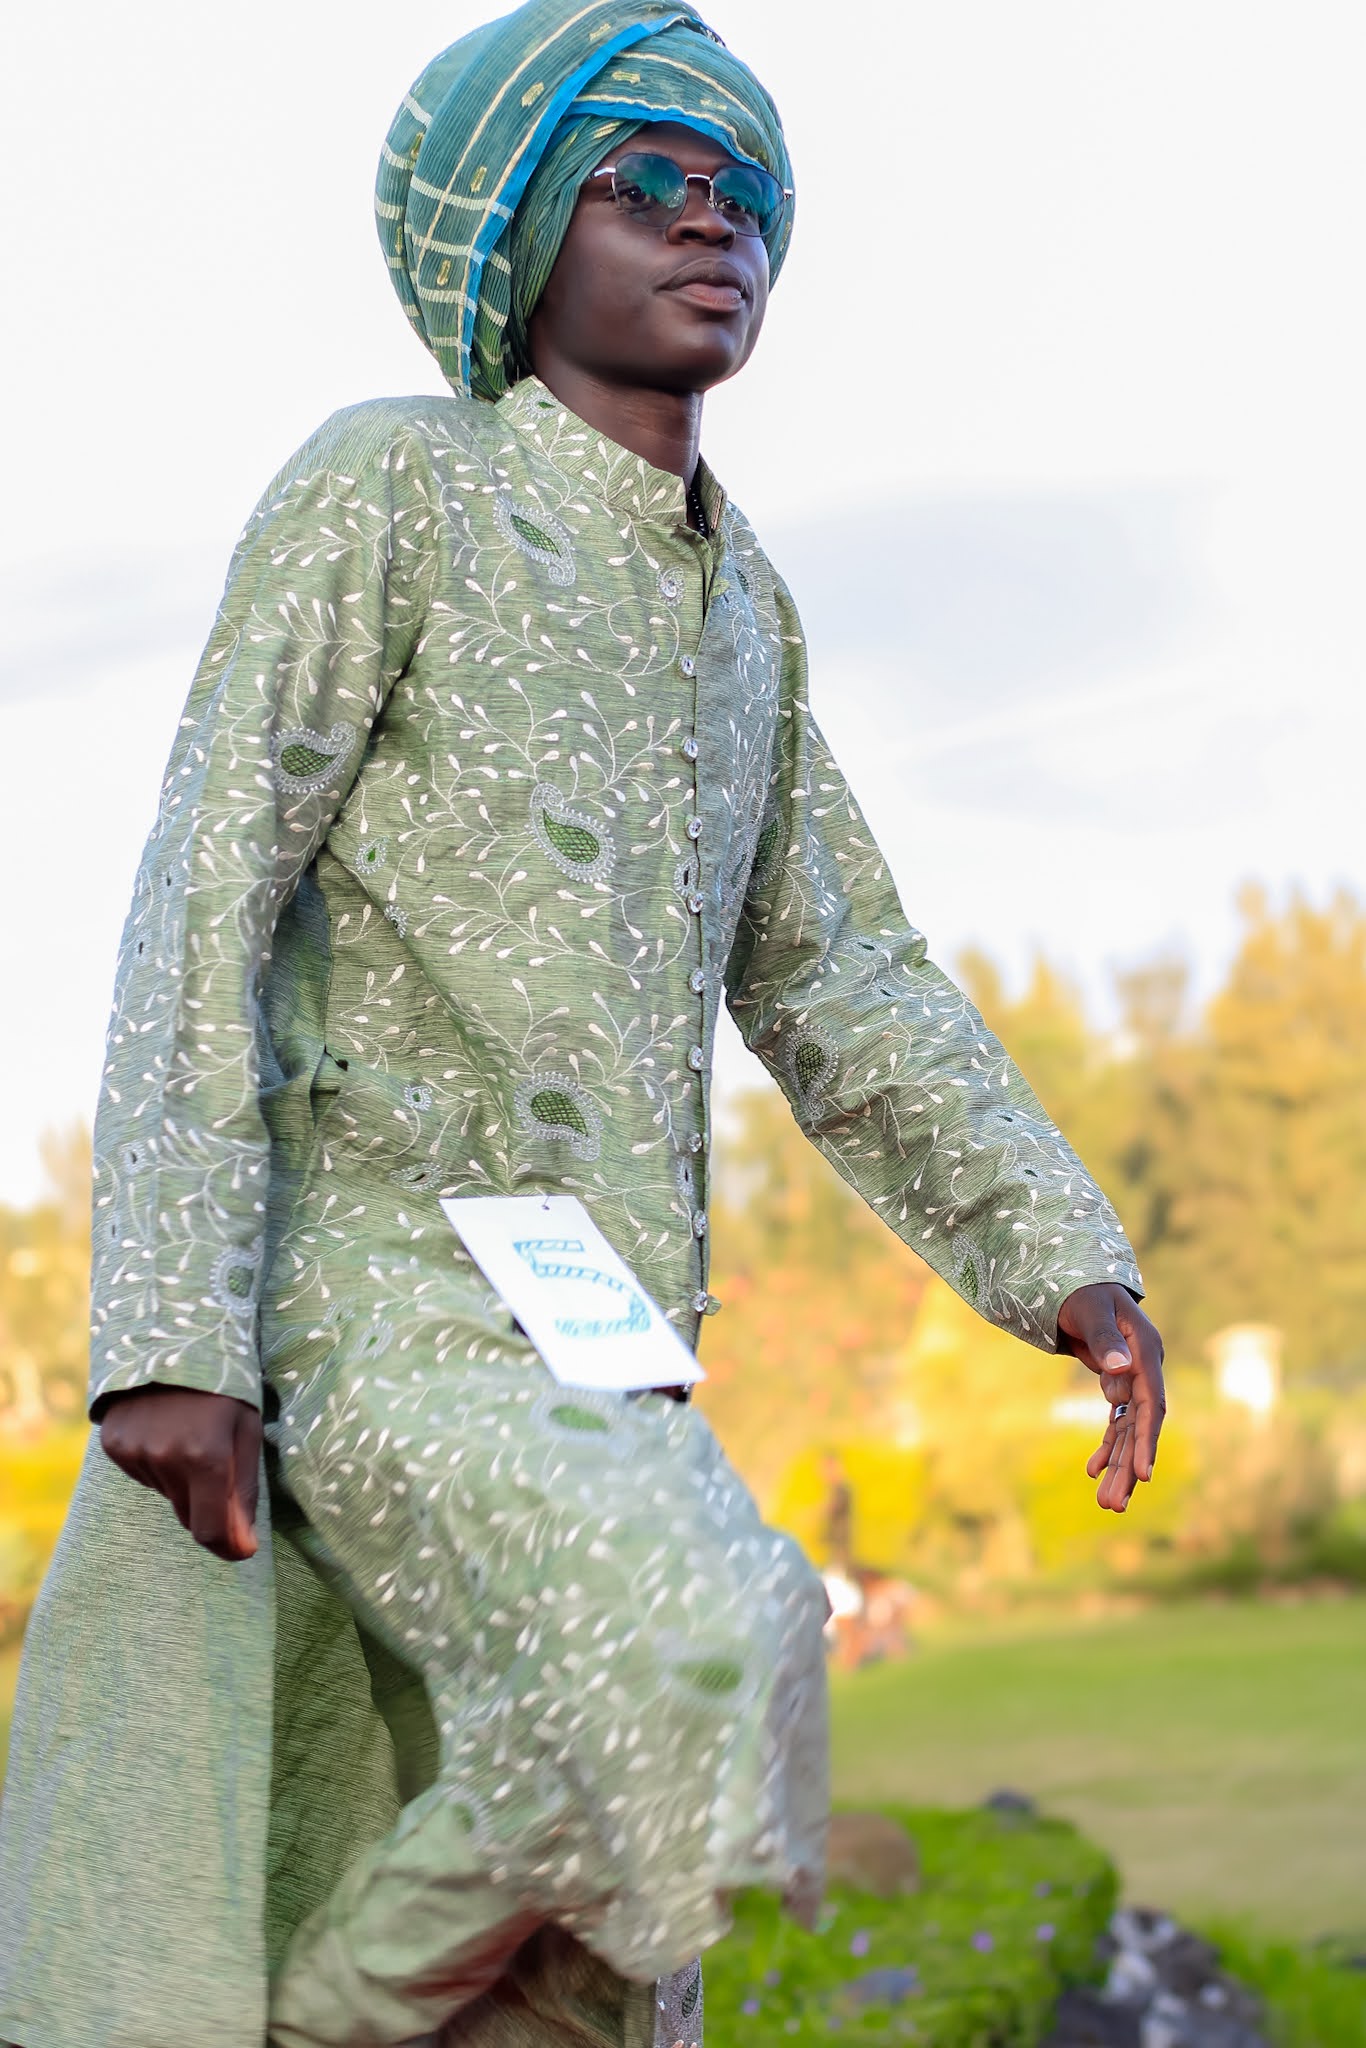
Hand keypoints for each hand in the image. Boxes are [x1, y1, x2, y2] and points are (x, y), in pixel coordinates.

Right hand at [99, 1386, 261, 1561]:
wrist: (175, 1339)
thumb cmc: (227, 1386)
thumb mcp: (248, 1431)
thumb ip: (243, 1493)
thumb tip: (243, 1548)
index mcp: (206, 1456)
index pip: (209, 1531)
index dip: (228, 1546)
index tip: (242, 1547)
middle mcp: (165, 1459)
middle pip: (188, 1516)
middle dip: (210, 1507)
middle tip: (221, 1468)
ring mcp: (135, 1452)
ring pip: (167, 1495)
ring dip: (184, 1482)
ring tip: (193, 1436)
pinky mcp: (115, 1446)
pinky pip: (144, 1476)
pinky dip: (160, 1465)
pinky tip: (168, 1431)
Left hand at [1056, 1283, 1165, 1513]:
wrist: (1077, 1282)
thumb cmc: (1082, 1290)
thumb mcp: (1090, 1310)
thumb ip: (1104, 1338)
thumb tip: (1119, 1372)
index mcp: (1146, 1352)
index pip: (1152, 1404)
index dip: (1148, 1440)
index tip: (1144, 1475)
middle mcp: (1144, 1370)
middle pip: (1141, 1426)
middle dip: (1128, 1467)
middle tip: (1114, 1506)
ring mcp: (1132, 1380)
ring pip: (1128, 1431)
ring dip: (1118, 1466)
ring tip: (1107, 1504)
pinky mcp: (1118, 1386)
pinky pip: (1116, 1423)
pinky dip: (1106, 1447)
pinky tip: (1092, 1472)